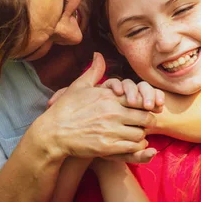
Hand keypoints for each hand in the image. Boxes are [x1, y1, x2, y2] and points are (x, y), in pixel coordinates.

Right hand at [33, 53, 155, 160]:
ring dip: (141, 134)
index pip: (139, 97)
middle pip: (146, 116)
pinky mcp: (108, 147)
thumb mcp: (79, 86)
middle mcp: (112, 112)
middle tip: (142, 122)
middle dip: (147, 120)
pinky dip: (135, 147)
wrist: (53, 133)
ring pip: (141, 133)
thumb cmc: (65, 109)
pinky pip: (132, 147)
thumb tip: (98, 54)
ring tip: (135, 133)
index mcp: (108, 96)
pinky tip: (129, 144)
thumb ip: (94, 71)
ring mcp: (111, 130)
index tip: (143, 106)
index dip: (145, 103)